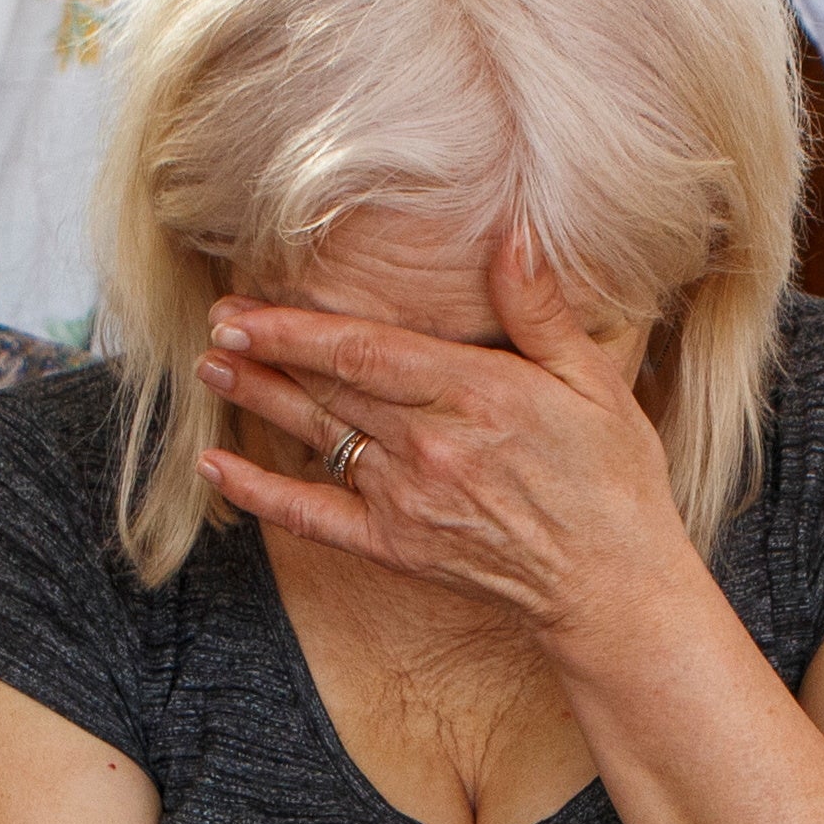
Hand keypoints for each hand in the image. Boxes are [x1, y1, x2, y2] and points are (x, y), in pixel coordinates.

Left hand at [195, 235, 688, 635]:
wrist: (613, 586)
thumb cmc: (613, 481)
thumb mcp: (595, 382)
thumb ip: (542, 312)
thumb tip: (512, 238)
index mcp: (477, 394)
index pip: (365, 348)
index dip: (297, 327)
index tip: (249, 306)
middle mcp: (431, 445)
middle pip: (328, 387)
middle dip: (265, 353)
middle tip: (217, 323)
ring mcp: (407, 500)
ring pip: (315, 438)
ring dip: (257, 401)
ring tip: (210, 369)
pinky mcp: (396, 548)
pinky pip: (313, 516)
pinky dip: (259, 492)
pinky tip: (215, 467)